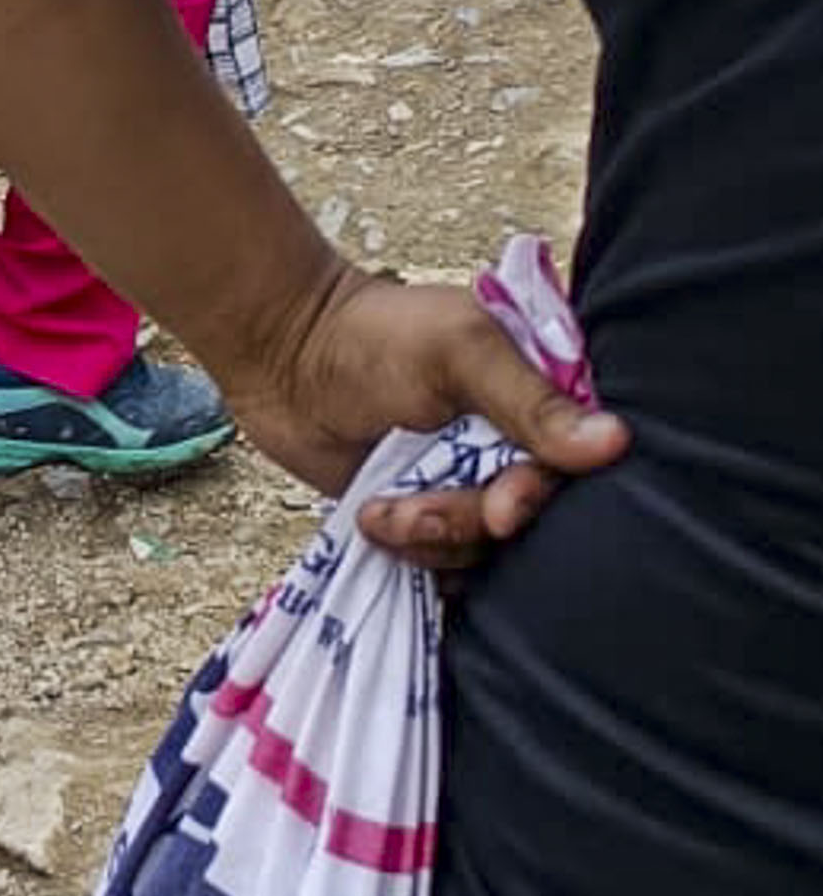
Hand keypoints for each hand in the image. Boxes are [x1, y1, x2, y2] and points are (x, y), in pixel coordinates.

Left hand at [229, 264, 627, 576]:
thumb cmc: (372, 333)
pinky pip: (446, 562)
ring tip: (380, 508)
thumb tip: (613, 443)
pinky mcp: (426, 515)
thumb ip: (529, 401)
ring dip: (431, 537)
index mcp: (537, 398)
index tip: (501, 508)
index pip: (576, 467)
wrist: (282, 352)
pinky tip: (378, 522)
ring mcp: (468, 483)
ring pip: (486, 549)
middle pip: (531, 519)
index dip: (539, 496)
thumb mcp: (458, 352)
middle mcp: (512, 446)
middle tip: (418, 508)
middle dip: (472, 520)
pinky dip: (415, 555)